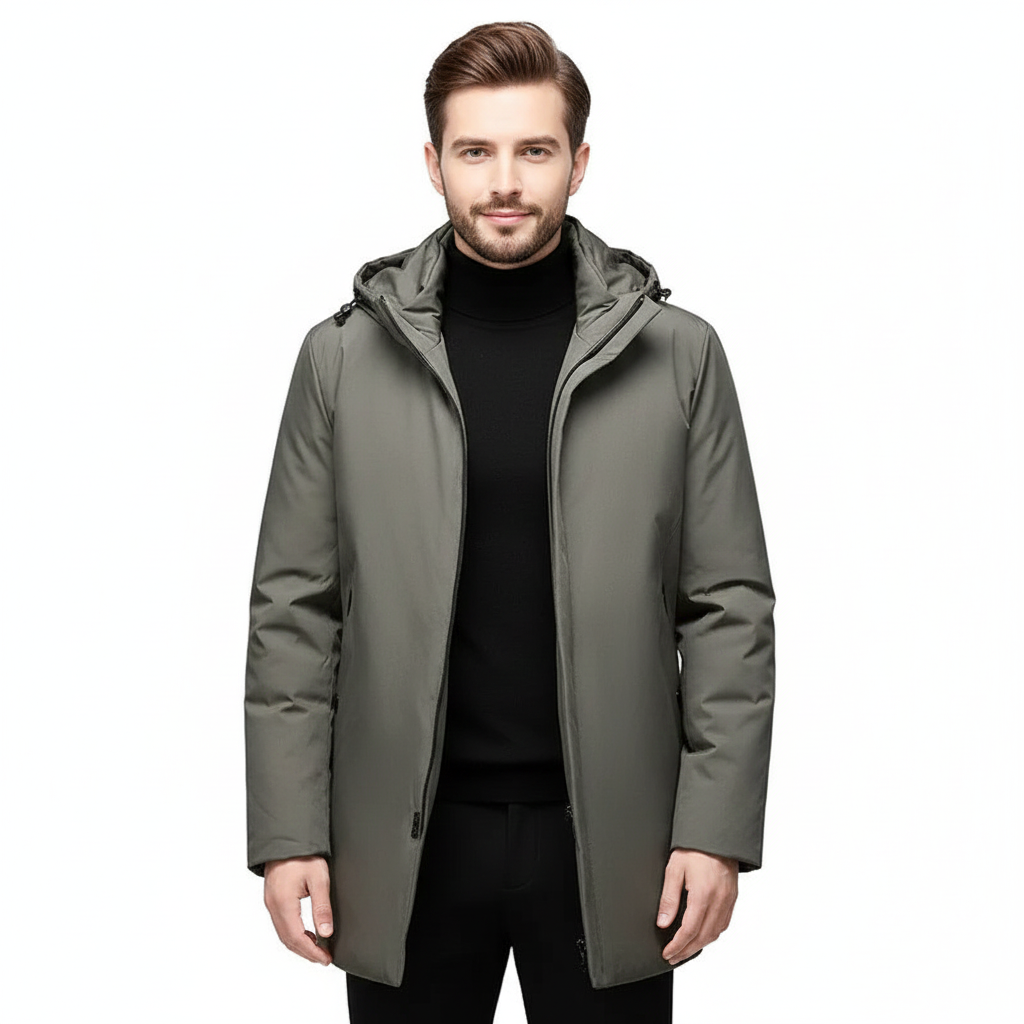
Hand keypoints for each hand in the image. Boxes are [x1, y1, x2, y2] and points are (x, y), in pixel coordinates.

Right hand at [263, 855, 333, 965]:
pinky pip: (281, 924)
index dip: (312, 952)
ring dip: (300, 945)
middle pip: (288, 940)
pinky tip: (306, 934)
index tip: (325, 959)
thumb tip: (326, 933)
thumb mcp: (319, 878)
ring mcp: (270, 903)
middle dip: (306, 952)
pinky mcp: (272, 899)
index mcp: (283, 903)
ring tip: (318, 949)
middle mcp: (273, 906)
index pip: (297, 938)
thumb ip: (322, 907)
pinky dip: (294, 934)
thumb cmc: (303, 855)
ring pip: (283, 934)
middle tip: (324, 958)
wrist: (287, 838)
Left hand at [656, 847, 737, 963]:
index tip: (668, 953)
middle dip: (687, 950)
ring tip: (685, 949)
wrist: (717, 834)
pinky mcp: (733, 897)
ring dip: (700, 945)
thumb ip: (669, 898)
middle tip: (673, 957)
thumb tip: (663, 922)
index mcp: (703, 894)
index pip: (689, 930)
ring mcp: (729, 900)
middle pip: (703, 936)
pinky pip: (724, 923)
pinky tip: (703, 934)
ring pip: (716, 933)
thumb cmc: (695, 847)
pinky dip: (712, 933)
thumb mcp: (674, 869)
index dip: (678, 945)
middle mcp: (719, 900)